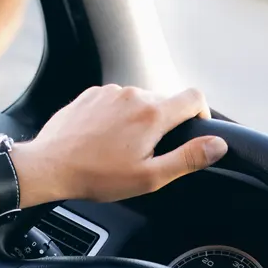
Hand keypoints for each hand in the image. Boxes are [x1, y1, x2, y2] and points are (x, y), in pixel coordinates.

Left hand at [13, 85, 228, 204]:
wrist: (49, 166)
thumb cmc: (97, 176)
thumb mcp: (150, 176)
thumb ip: (188, 158)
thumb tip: (218, 145)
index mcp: (153, 114)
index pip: (195, 97)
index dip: (201, 114)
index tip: (193, 131)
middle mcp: (134, 94)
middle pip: (165, 101)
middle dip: (164, 124)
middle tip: (148, 153)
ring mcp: (110, 91)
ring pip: (139, 101)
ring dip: (139, 120)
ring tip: (121, 149)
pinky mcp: (91, 94)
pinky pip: (115, 101)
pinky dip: (117, 116)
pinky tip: (104, 139)